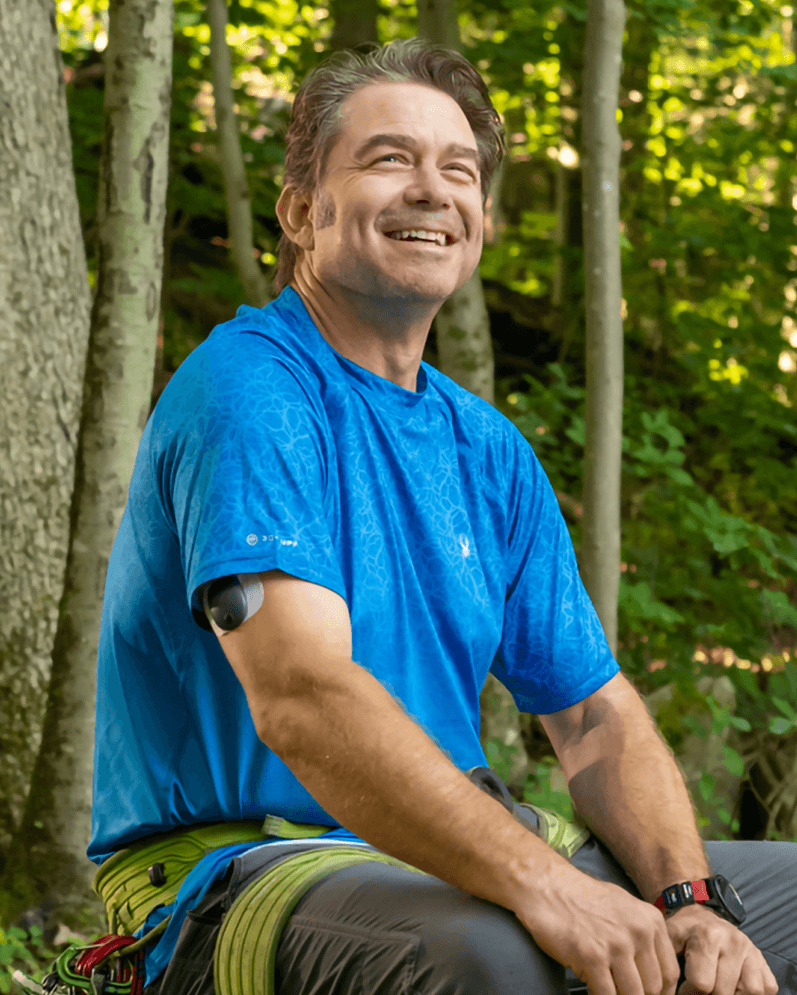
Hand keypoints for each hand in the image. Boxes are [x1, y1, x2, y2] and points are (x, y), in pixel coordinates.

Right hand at [516, 864, 680, 994]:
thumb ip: (643, 936)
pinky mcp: (592, 957)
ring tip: (609, 990)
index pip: (670, 973)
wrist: (549, 887)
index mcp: (651, 921)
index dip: (662, 993)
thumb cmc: (583, 898)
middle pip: (653, 988)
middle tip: (625, 994)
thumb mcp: (625, 907)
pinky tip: (592, 991)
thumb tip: (653, 971)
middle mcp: (639, 932)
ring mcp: (616, 945)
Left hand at [665, 905, 777, 994]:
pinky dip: (751, 994)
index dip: (688, 992)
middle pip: (724, 991)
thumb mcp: (669, 940)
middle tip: (699, 988)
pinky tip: (735, 987)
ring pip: (751, 992)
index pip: (702, 983)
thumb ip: (669, 965)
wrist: (701, 915)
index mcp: (708, 936)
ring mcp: (751, 951)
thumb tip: (667, 989)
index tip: (683, 987)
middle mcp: (734, 942)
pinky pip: (767, 988)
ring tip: (717, 987)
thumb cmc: (684, 932)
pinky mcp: (763, 960)